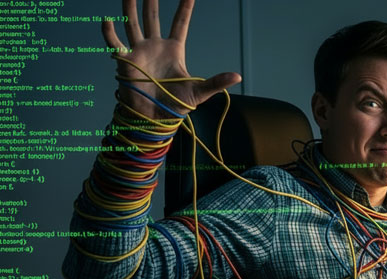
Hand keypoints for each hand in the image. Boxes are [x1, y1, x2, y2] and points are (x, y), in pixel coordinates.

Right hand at [102, 0, 240, 117]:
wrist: (154, 119)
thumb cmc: (176, 105)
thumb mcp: (199, 92)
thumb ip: (217, 82)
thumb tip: (238, 76)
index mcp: (174, 50)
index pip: (180, 23)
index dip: (184, 8)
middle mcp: (155, 46)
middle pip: (152, 18)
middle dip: (151, 1)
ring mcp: (139, 52)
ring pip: (132, 24)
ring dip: (129, 8)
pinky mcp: (125, 61)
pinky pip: (114, 44)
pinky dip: (109, 32)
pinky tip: (107, 19)